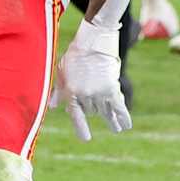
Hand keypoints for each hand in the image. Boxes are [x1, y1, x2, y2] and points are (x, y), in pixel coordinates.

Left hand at [52, 19, 131, 142]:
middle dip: (94, 111)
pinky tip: (127, 125)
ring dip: (112, 121)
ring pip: (105, 112)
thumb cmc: (74, 56)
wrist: (93, 42)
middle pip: (91, 110)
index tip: (86, 139)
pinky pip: (119, 107)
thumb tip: (52, 107)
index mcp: (70, 92)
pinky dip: (123, 116)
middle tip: (101, 117)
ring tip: (116, 128)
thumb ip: (58, 91)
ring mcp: (99, 93)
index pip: (75, 115)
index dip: (81, 128)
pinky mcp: (112, 88)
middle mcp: (84, 95)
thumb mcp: (61, 72)